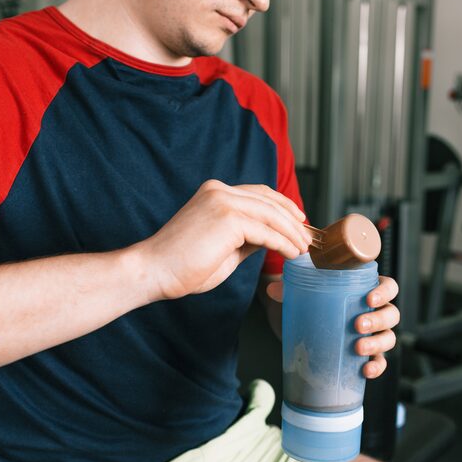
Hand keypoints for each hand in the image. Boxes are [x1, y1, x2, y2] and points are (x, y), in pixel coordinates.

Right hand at [138, 180, 312, 299]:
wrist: (154, 271)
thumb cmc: (183, 265)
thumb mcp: (224, 247)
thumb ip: (246, 237)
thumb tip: (271, 239)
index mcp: (215, 192)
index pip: (259, 193)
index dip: (283, 206)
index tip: (299, 221)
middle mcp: (219, 191)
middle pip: (269, 201)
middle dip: (293, 220)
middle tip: (308, 238)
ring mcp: (223, 201)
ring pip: (271, 215)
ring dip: (292, 233)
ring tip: (303, 249)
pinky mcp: (227, 218)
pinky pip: (266, 231)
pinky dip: (283, 243)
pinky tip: (291, 253)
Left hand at [266, 275, 399, 378]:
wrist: (309, 325)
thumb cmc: (316, 303)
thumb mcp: (305, 293)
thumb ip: (291, 289)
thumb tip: (273, 290)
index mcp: (367, 290)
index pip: (388, 286)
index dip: (384, 292)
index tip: (369, 299)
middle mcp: (376, 312)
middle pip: (392, 313)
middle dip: (378, 320)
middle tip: (358, 325)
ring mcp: (375, 334)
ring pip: (389, 337)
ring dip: (378, 343)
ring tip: (358, 348)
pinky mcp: (369, 354)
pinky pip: (381, 361)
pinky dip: (377, 367)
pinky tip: (366, 371)